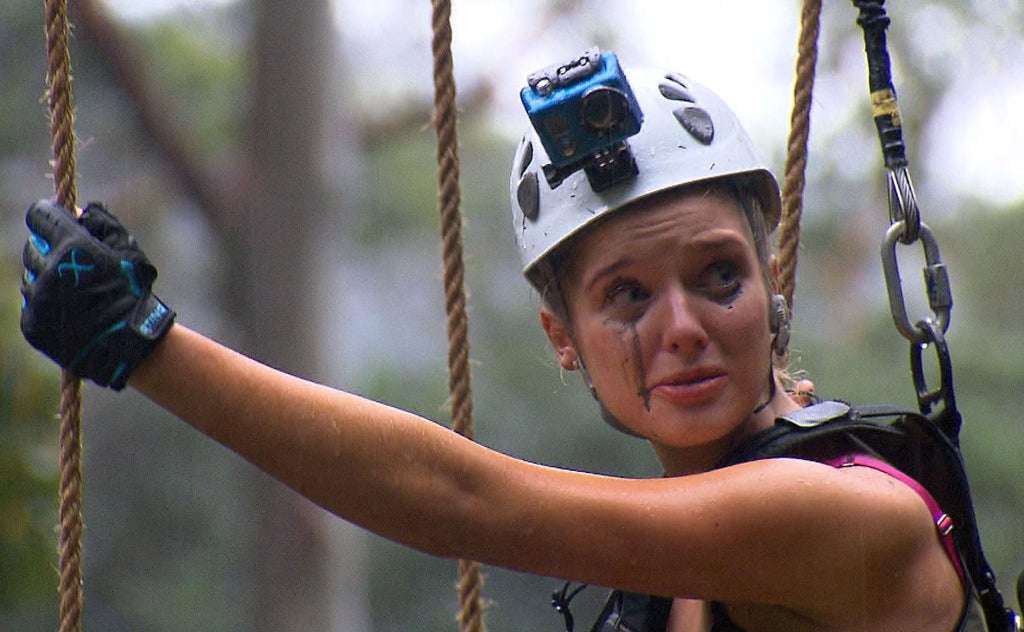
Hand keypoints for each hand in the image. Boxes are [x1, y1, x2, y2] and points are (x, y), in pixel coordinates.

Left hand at [20, 200, 174, 389]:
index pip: (40, 215)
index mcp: (72, 247)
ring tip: (73, 290)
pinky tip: (70, 310)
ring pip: (30, 276)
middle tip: (72, 262)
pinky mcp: (32, 324)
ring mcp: (38, 299)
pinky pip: (31, 303)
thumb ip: (103, 224)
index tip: (58, 222)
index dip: (50, 216)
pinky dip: (46, 302)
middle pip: (33, 246)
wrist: (128, 346)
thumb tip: (80, 211)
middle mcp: (49, 270)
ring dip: (46, 276)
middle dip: (49, 249)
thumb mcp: (129, 252)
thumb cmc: (134, 294)